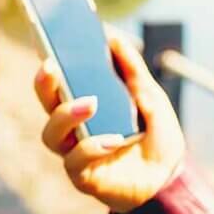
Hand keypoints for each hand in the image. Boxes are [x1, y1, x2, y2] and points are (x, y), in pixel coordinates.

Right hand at [33, 22, 186, 213]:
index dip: (50, 62)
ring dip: (67, 114)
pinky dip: (93, 147)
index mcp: (85, 102)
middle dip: (44, 84)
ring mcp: (75, 150)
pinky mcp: (84, 175)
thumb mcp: (151, 95)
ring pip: (51, 133)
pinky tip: (114, 139)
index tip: (50, 42)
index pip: (59, 80)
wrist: (168, 171)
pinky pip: (76, 161)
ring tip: (91, 103)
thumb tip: (114, 38)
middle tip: (52, 66)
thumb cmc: (154, 130)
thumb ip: (133, 71)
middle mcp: (73, 126)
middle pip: (46, 103)